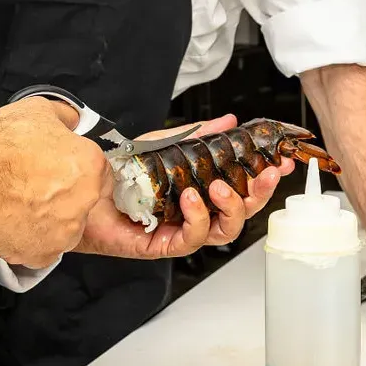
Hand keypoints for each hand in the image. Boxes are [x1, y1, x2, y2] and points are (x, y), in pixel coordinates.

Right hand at [0, 96, 108, 269]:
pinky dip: (28, 236)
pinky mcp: (42, 254)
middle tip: (34, 181)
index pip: (100, 172)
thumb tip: (71, 120)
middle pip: (82, 200)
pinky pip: (41, 246)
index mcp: (90, 167)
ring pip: (63, 225)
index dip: (77, 167)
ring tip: (19, 201)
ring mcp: (64, 233)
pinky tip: (12, 218)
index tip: (59, 167)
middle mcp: (84, 203)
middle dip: (63, 192)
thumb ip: (64, 116)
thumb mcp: (38, 109)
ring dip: (47, 216)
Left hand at [73, 115, 290, 258]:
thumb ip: (197, 135)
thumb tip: (229, 121)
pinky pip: (190, 240)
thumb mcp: (165, 143)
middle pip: (241, 214)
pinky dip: (196, 218)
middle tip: (265, 175)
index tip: (281, 163)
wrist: (83, 185)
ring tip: (221, 187)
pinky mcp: (161, 245)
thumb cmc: (122, 170)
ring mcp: (180, 231)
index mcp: (201, 192)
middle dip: (259, 195)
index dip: (264, 179)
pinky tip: (190, 199)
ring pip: (223, 231)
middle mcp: (195, 214)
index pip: (243, 189)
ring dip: (230, 208)